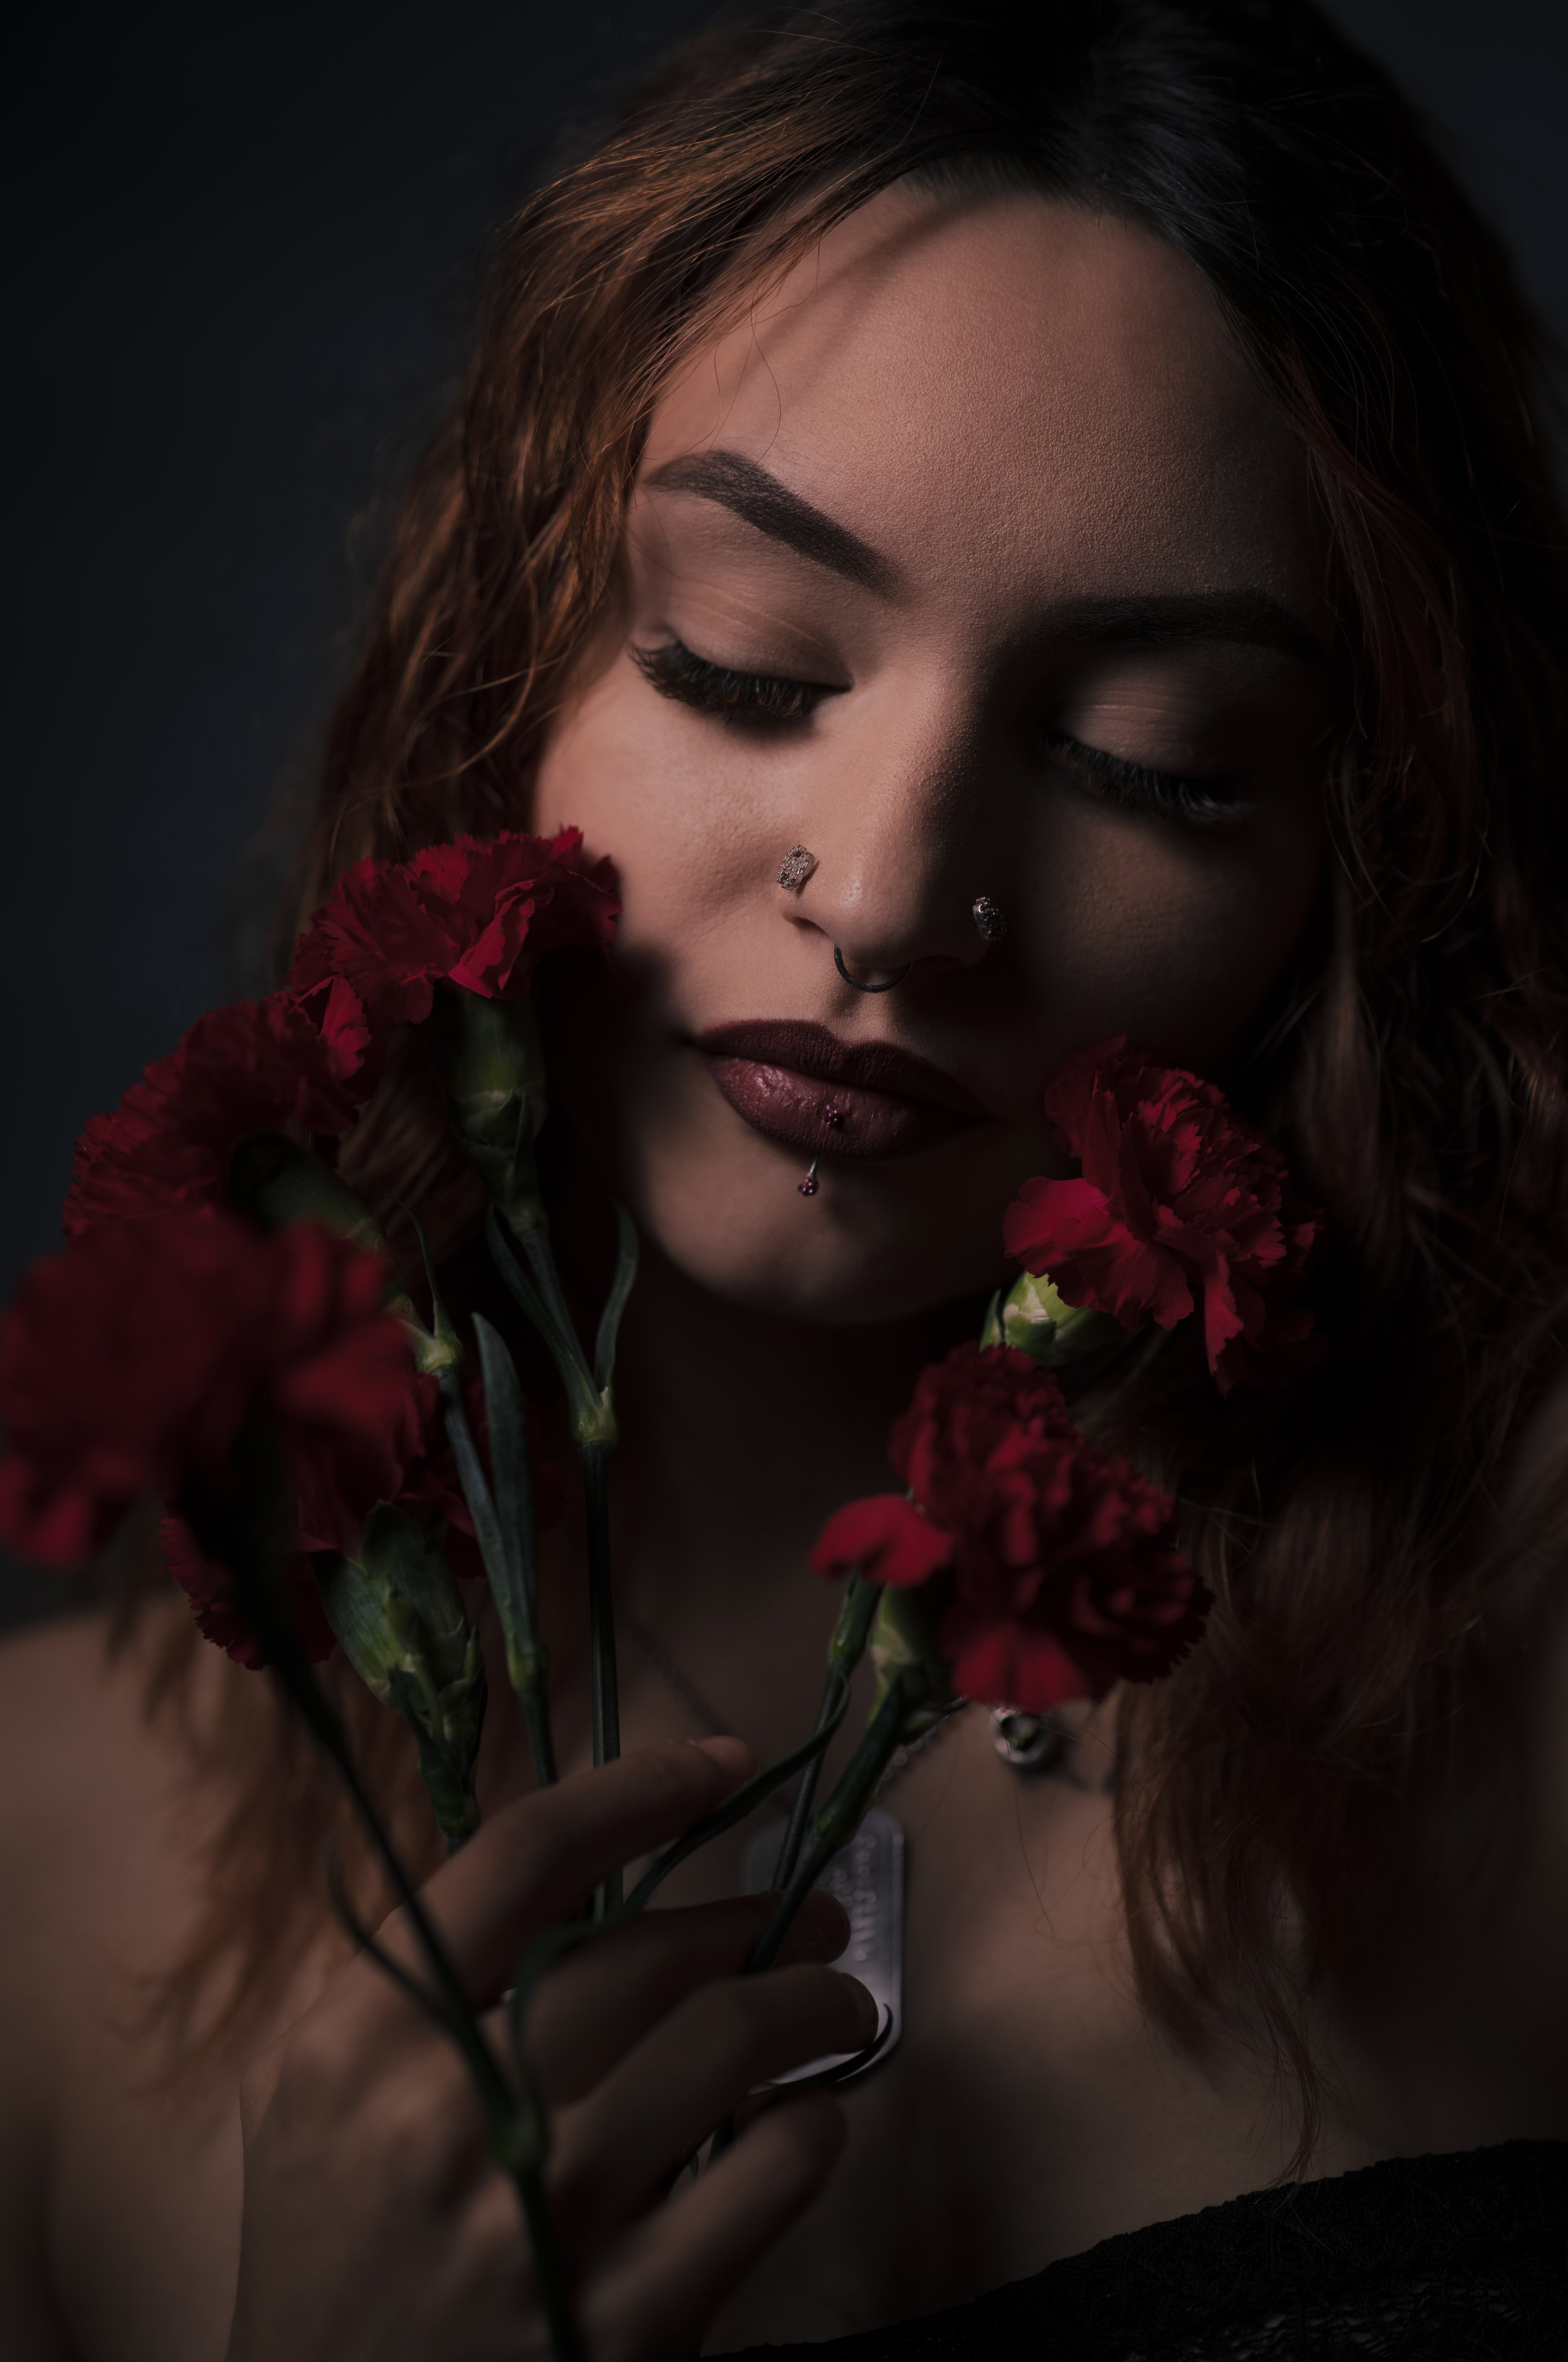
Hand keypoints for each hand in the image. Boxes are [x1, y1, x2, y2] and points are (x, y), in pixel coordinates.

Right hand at [225, 1739, 874, 2361]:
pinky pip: (771, 2175)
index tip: (717, 1764)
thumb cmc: (333, 2268)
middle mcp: (447, 2115)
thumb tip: (582, 1867)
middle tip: (811, 1917)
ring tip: (838, 2001)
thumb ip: (420, 1984)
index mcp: (361, 2041)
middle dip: (752, 1917)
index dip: (638, 1787)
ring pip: (731, 2039)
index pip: (524, 1854)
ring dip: (815, 2000)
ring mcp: (542, 2221)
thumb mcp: (320, 2104)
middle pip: (647, 1949)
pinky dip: (814, 2127)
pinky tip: (809, 2120)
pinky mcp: (626, 2326)